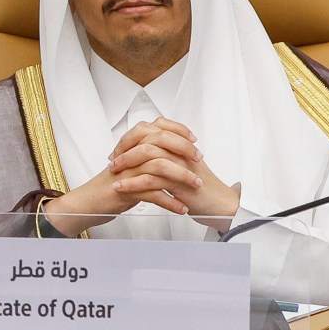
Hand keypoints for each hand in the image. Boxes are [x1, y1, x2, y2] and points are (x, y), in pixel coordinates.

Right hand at [40, 119, 237, 234]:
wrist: (87, 203)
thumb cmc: (110, 187)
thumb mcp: (130, 166)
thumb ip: (146, 156)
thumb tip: (170, 151)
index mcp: (130, 147)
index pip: (157, 128)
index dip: (178, 131)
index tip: (193, 141)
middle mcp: (128, 155)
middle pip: (160, 143)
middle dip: (184, 151)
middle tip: (199, 162)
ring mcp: (127, 172)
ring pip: (159, 168)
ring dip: (182, 178)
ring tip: (196, 187)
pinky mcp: (125, 191)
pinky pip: (152, 194)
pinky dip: (170, 202)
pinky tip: (181, 208)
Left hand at [104, 118, 239, 225]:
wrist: (216, 201)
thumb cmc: (197, 184)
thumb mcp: (181, 163)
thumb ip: (166, 152)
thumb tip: (142, 148)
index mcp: (180, 142)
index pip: (151, 128)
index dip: (131, 137)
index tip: (119, 149)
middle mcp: (179, 149)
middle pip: (147, 137)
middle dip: (124, 148)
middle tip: (112, 160)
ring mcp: (179, 164)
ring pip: (146, 156)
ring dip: (125, 164)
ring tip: (113, 174)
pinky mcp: (178, 182)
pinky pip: (150, 179)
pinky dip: (132, 183)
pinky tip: (121, 188)